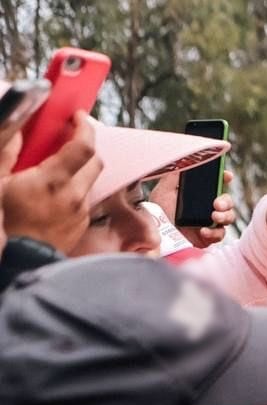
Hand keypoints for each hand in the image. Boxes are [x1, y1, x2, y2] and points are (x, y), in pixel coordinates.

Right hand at [2, 111, 101, 252]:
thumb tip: (20, 131)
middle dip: (86, 145)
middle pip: (95, 161)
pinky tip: (56, 189)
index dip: (84, 127)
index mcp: (52, 182)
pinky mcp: (81, 225)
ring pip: (91, 180)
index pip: (83, 147)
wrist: (17, 263)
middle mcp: (73, 196)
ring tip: (59, 164)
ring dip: (80, 168)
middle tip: (69, 136)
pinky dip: (76, 187)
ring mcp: (80, 212)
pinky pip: (86, 199)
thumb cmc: (4, 221)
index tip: (77, 116)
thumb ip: (8, 153)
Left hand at [148, 169, 236, 246]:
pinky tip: (204, 231)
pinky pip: (220, 235)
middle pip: (227, 201)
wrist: (155, 234)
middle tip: (217, 204)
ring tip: (214, 217)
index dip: (224, 178)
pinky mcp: (209, 238)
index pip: (217, 184)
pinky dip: (214, 233)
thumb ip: (173, 176)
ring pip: (229, 217)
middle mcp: (208, 207)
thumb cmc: (159, 213)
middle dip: (226, 201)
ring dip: (225, 216)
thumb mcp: (163, 190)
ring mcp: (210, 223)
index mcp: (201, 194)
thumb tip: (184, 160)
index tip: (227, 175)